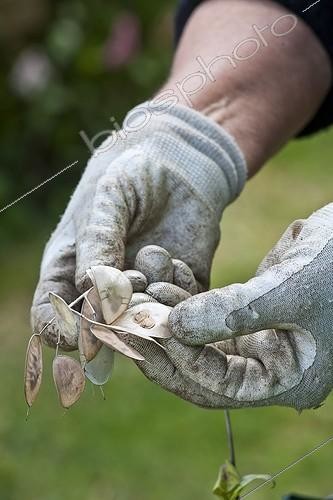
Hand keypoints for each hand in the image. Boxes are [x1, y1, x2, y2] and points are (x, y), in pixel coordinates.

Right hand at [31, 101, 245, 348]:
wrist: (180, 164)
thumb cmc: (132, 175)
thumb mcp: (108, 200)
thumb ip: (99, 243)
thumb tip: (91, 289)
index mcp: (70, 270)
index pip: (50, 317)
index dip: (60, 330)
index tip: (85, 323)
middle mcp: (104, 290)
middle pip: (100, 332)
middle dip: (119, 319)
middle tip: (136, 281)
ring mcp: (142, 293)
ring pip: (143, 329)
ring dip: (152, 307)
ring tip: (159, 259)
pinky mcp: (178, 290)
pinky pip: (179, 315)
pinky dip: (180, 297)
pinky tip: (179, 262)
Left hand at [133, 205, 332, 410]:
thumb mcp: (291, 290)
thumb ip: (234, 312)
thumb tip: (173, 327)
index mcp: (286, 381)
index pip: (218, 386)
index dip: (180, 359)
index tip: (147, 328)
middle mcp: (266, 366)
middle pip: (199, 365)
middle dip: (164, 337)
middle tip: (129, 313)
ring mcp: (255, 338)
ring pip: (198, 335)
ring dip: (169, 307)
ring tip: (145, 279)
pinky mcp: (247, 310)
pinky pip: (206, 308)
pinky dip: (184, 291)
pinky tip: (165, 269)